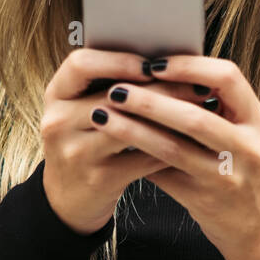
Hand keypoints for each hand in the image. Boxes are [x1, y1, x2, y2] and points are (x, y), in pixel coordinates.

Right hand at [39, 48, 191, 234]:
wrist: (67, 199)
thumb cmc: (86, 144)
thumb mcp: (82, 112)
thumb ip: (109, 87)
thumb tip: (166, 63)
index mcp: (56, 95)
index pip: (81, 64)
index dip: (119, 61)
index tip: (153, 64)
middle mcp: (59, 122)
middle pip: (114, 98)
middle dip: (162, 90)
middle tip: (198, 87)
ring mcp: (77, 153)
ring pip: (131, 129)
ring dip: (171, 120)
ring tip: (202, 113)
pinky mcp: (99, 179)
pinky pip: (143, 159)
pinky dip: (171, 148)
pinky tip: (193, 143)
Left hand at [95, 55, 259, 259]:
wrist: (254, 225)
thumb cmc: (238, 167)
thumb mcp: (238, 133)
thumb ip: (209, 105)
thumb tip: (153, 73)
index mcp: (255, 120)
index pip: (227, 78)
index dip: (189, 66)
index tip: (154, 64)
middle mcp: (246, 148)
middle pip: (194, 117)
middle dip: (150, 101)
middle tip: (116, 90)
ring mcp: (226, 177)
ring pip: (173, 149)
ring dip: (133, 130)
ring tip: (103, 116)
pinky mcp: (204, 199)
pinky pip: (163, 174)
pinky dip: (136, 158)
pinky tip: (113, 147)